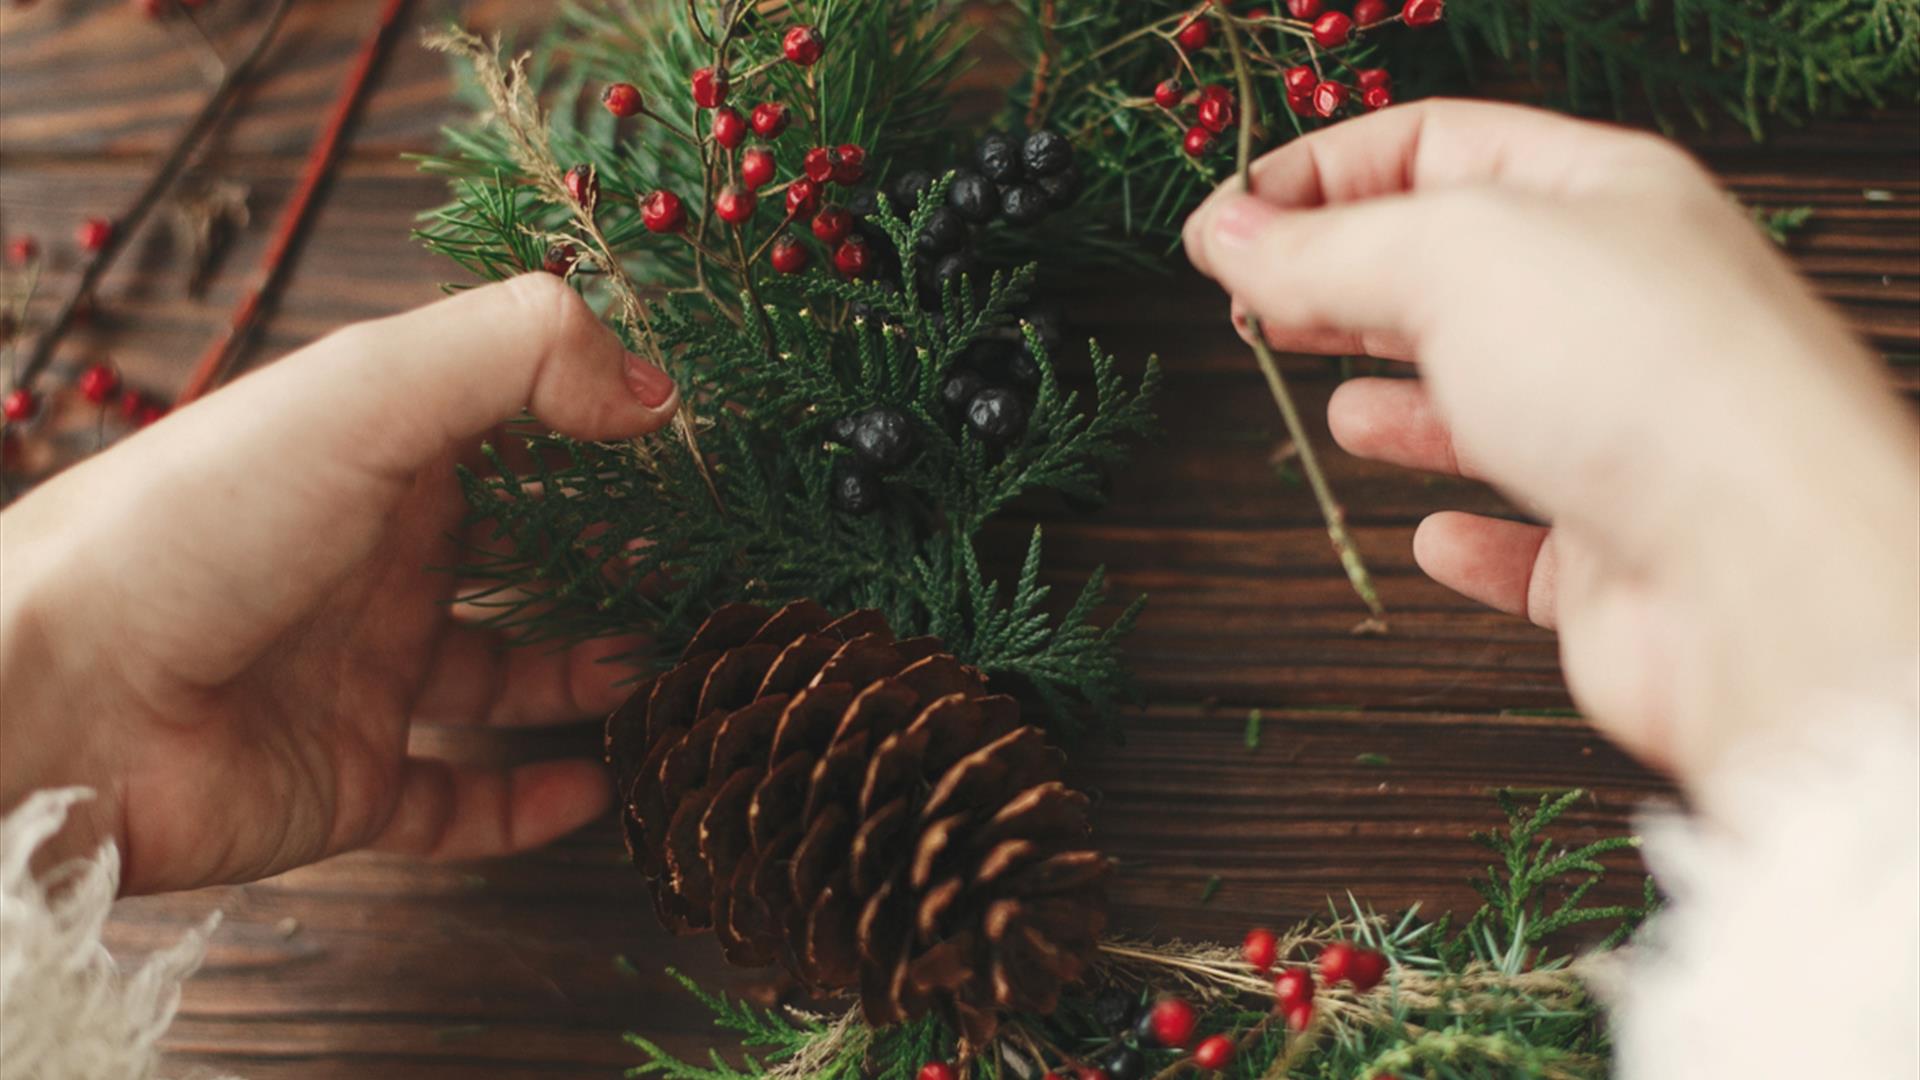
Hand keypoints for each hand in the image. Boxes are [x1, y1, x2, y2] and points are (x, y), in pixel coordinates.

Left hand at [0, 275, 680, 893]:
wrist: (55, 698)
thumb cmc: (195, 524)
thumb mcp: (368, 390)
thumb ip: (521, 353)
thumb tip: (657, 386)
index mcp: (379, 459)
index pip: (512, 429)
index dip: (600, 428)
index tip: (692, 442)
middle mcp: (377, 562)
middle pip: (522, 557)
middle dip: (612, 560)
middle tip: (706, 566)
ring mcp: (364, 675)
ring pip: (507, 678)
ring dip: (590, 676)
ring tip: (668, 664)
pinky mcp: (350, 783)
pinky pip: (462, 801)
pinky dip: (534, 804)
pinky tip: (598, 786)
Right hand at [1184, 100, 1918, 785]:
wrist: (1766, 567)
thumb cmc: (1643, 379)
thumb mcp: (1449, 257)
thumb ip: (1323, 248)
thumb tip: (1225, 234)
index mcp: (1601, 195)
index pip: (1437, 147)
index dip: (1320, 175)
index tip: (1226, 222)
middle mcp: (1621, 307)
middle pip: (1456, 272)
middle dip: (1345, 283)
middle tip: (1249, 306)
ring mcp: (1626, 432)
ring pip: (1495, 403)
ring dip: (1410, 404)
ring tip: (1338, 407)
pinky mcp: (1618, 553)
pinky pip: (1532, 541)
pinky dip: (1474, 537)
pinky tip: (1433, 536)